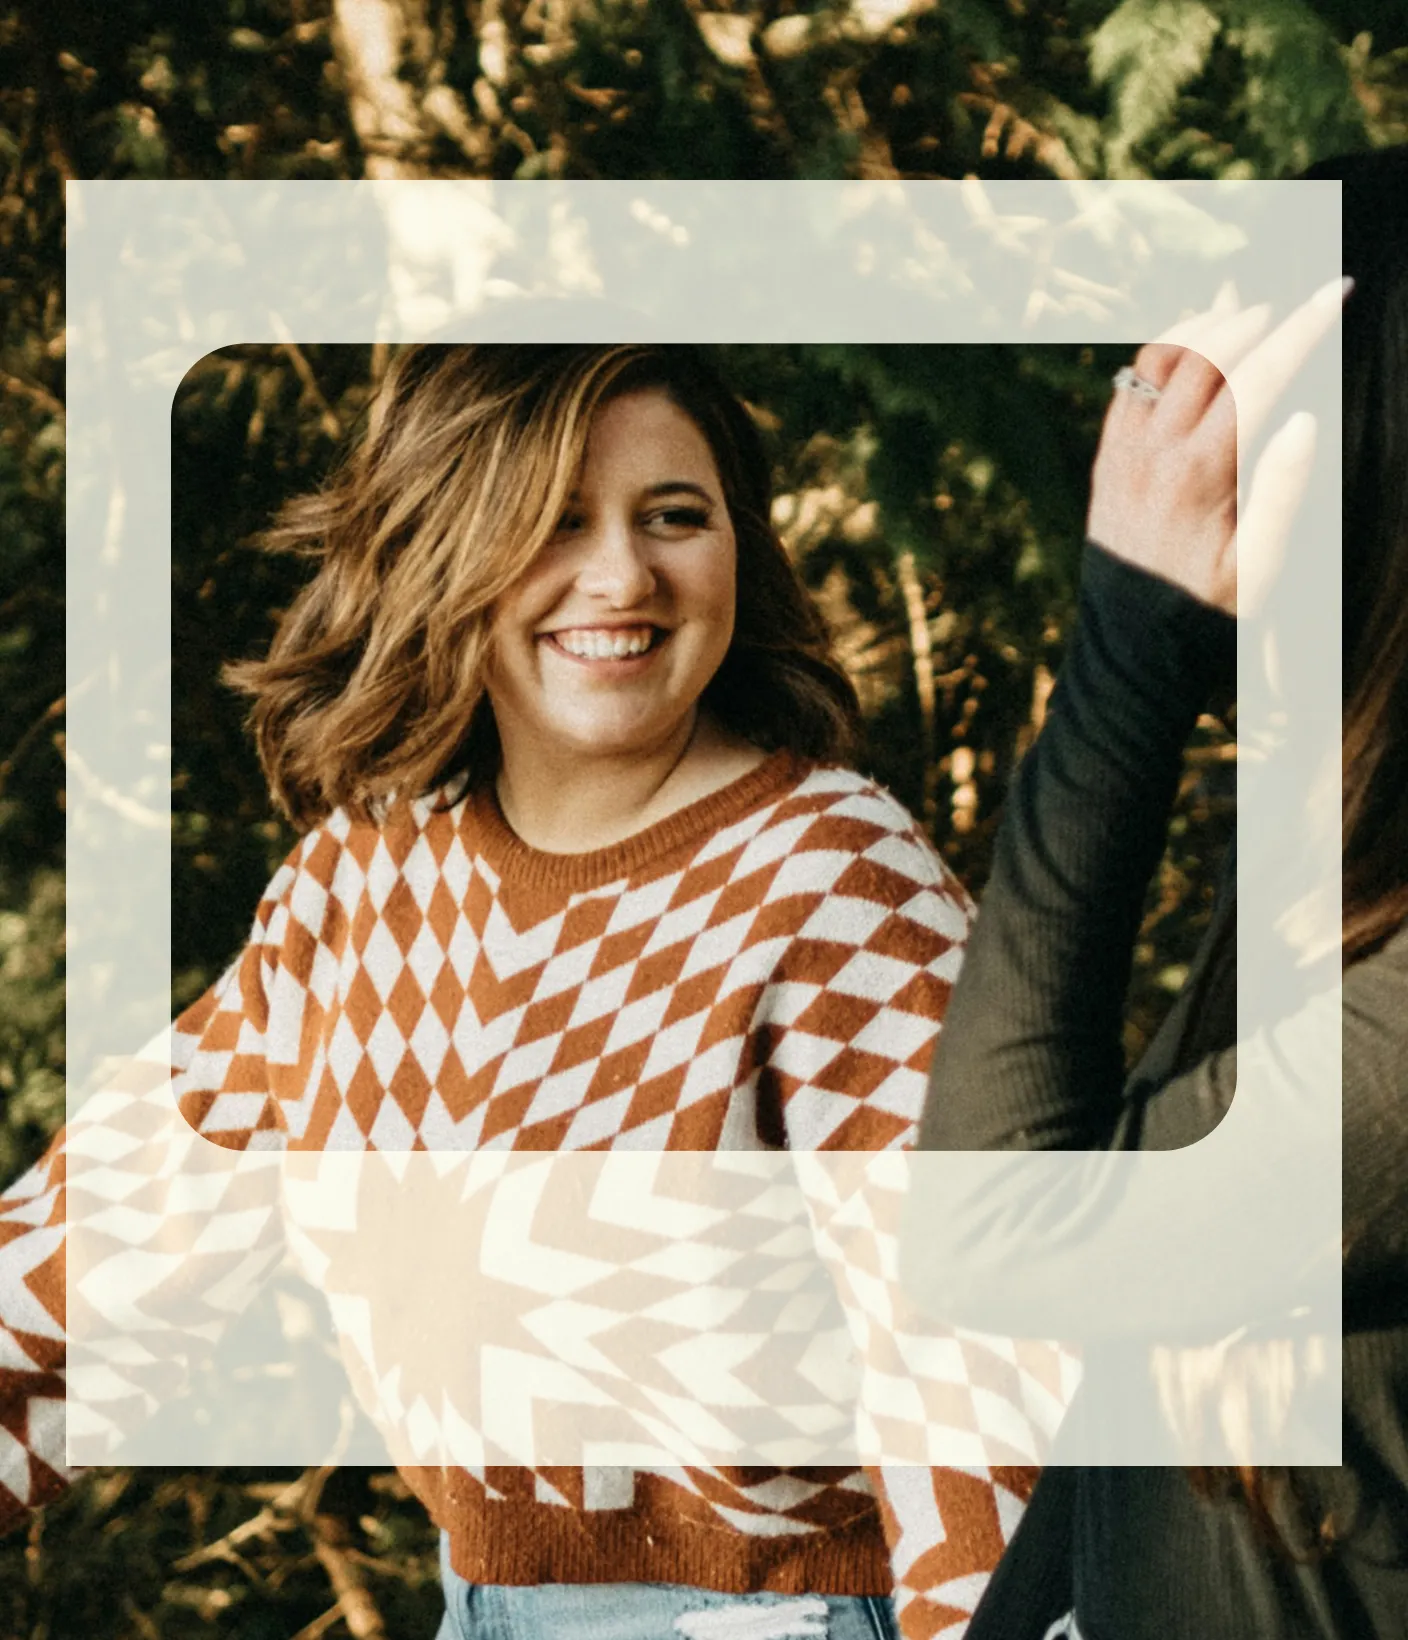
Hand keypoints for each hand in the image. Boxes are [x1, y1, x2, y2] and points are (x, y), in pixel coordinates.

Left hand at [1086, 276, 1349, 616]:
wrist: (1132, 643)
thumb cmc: (1207, 609)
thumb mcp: (1260, 566)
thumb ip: (1283, 491)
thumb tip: (1306, 419)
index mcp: (1202, 474)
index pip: (1257, 376)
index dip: (1301, 328)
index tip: (1334, 295)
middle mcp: (1155, 452)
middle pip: (1207, 352)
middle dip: (1256, 317)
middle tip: (1292, 306)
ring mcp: (1124, 450)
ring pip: (1160, 358)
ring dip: (1205, 324)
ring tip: (1245, 307)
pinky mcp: (1107, 457)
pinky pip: (1129, 384)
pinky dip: (1163, 350)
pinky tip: (1193, 342)